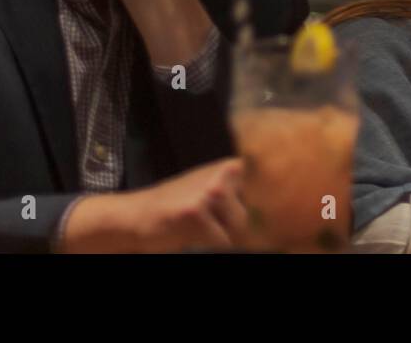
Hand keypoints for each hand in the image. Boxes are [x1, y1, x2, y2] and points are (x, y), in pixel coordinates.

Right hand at [63, 158, 250, 252]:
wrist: (137, 215)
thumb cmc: (179, 206)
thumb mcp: (213, 190)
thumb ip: (241, 197)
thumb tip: (273, 216)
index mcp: (233, 165)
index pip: (268, 192)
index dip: (261, 211)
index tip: (249, 215)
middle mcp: (225, 172)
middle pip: (255, 213)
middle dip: (237, 225)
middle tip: (208, 220)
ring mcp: (211, 190)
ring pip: (240, 227)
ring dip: (223, 235)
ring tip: (199, 224)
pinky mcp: (196, 212)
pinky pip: (222, 241)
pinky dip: (210, 245)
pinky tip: (189, 232)